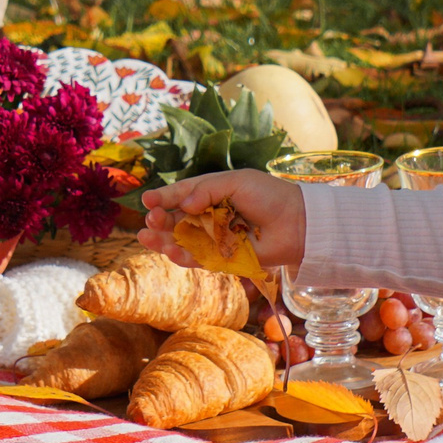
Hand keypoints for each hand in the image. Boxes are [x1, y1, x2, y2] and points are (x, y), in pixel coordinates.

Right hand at [138, 171, 306, 267]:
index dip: (163, 198)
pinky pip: (197, 259)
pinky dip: (182, 257)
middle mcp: (208, 216)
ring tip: (147, 237)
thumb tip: (184, 204)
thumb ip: (206, 190)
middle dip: (160, 220)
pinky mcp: (221, 259)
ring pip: (181, 241)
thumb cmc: (268, 196)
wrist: (295, 223)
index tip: (147, 200)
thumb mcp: (236, 182)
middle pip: (176, 219)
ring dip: (163, 240)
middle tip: (151, 219)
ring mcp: (213, 239)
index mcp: (211, 194)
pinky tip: (170, 252)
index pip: (181, 195)